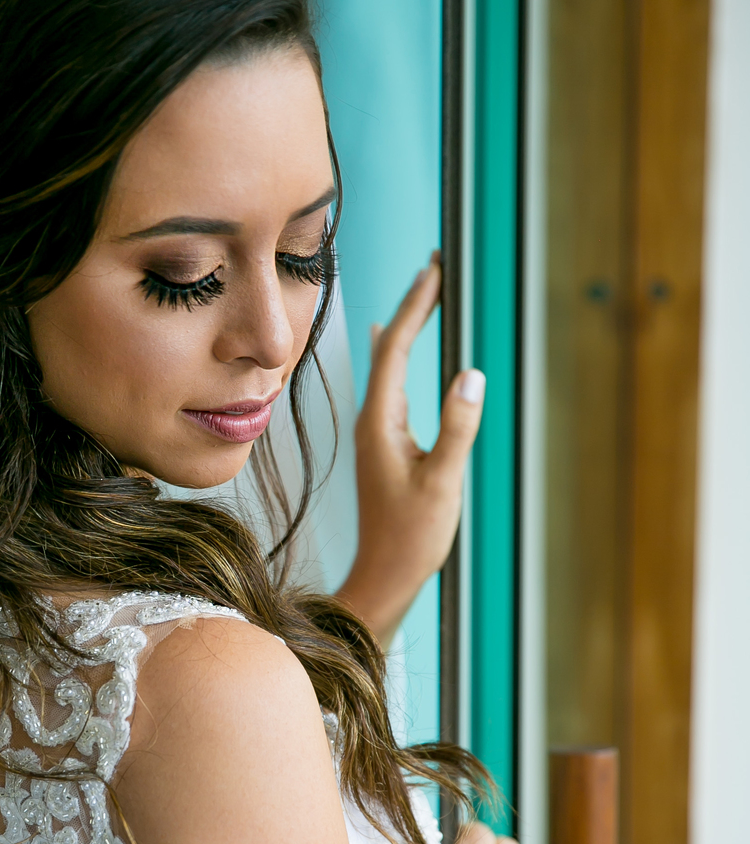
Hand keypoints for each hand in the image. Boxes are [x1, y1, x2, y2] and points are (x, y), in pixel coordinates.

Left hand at [334, 257, 484, 648]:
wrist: (383, 577)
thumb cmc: (411, 537)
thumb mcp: (442, 481)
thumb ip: (458, 428)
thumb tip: (470, 375)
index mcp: (382, 423)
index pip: (398, 349)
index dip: (417, 306)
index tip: (435, 270)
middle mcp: (372, 421)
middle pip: (390, 349)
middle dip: (412, 306)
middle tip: (434, 267)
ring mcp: (375, 433)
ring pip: (388, 365)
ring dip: (406, 326)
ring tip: (421, 293)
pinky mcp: (383, 446)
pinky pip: (389, 384)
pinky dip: (397, 355)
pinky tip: (391, 347)